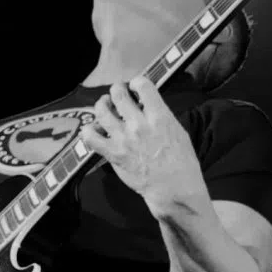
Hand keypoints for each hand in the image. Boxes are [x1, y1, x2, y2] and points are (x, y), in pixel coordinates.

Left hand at [80, 77, 204, 204]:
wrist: (174, 188)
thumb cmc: (182, 163)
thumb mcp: (178, 132)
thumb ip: (161, 116)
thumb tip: (148, 106)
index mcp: (159, 117)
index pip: (143, 85)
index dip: (137, 82)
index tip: (136, 87)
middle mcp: (139, 124)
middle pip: (118, 94)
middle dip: (117, 90)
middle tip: (118, 94)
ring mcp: (124, 139)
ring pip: (101, 110)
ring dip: (102, 105)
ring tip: (105, 106)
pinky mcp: (113, 153)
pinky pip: (90, 136)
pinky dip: (88, 130)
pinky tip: (94, 130)